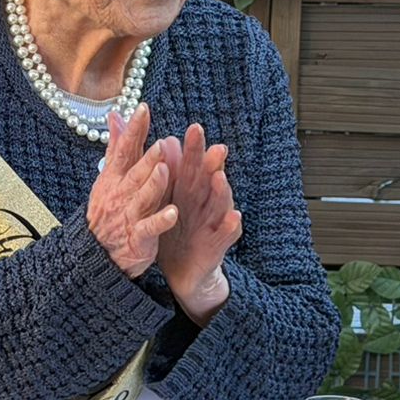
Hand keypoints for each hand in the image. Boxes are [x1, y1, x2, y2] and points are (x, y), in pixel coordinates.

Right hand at [88, 104, 177, 278]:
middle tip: (161, 143)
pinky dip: (161, 221)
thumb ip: (117, 147)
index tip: (144, 109)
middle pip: (135, 173)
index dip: (134, 130)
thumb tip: (116, 115)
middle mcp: (121, 194)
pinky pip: (149, 228)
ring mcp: (129, 216)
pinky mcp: (138, 237)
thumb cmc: (108, 210)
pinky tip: (173, 213)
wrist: (97, 252)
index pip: (124, 149)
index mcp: (115, 178)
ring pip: (142, 198)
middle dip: (147, 158)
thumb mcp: (108, 177)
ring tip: (164, 170)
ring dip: (153, 185)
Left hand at [155, 122, 242, 323]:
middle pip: (208, 180)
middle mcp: (204, 203)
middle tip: (215, 146)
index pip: (191, 166)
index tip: (193, 129)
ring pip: (219, 204)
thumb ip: (166, 172)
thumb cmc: (175, 230)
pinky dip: (230, 225)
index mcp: (189, 192)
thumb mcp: (167, 200)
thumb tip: (165, 140)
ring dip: (221, 190)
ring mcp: (212, 223)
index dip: (193, 149)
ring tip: (220, 177)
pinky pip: (226, 234)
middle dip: (212, 163)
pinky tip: (234, 216)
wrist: (182, 271)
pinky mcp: (217, 245)